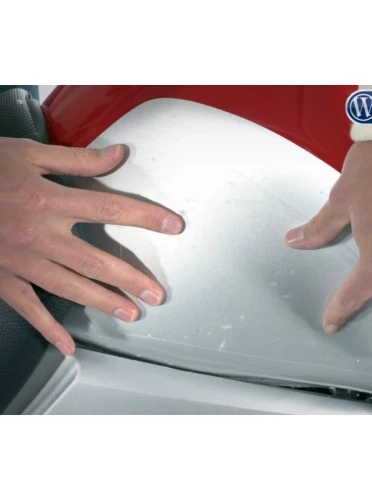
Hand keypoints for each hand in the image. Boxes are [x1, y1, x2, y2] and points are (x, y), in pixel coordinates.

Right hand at [0, 138, 183, 355]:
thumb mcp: (29, 153)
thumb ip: (77, 159)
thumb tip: (118, 155)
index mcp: (49, 199)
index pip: (110, 209)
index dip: (146, 217)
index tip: (173, 226)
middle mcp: (39, 234)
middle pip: (95, 260)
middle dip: (130, 279)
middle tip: (156, 294)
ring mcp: (20, 260)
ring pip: (69, 287)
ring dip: (103, 302)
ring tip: (131, 313)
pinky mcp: (3, 278)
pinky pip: (28, 308)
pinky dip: (48, 329)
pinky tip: (67, 346)